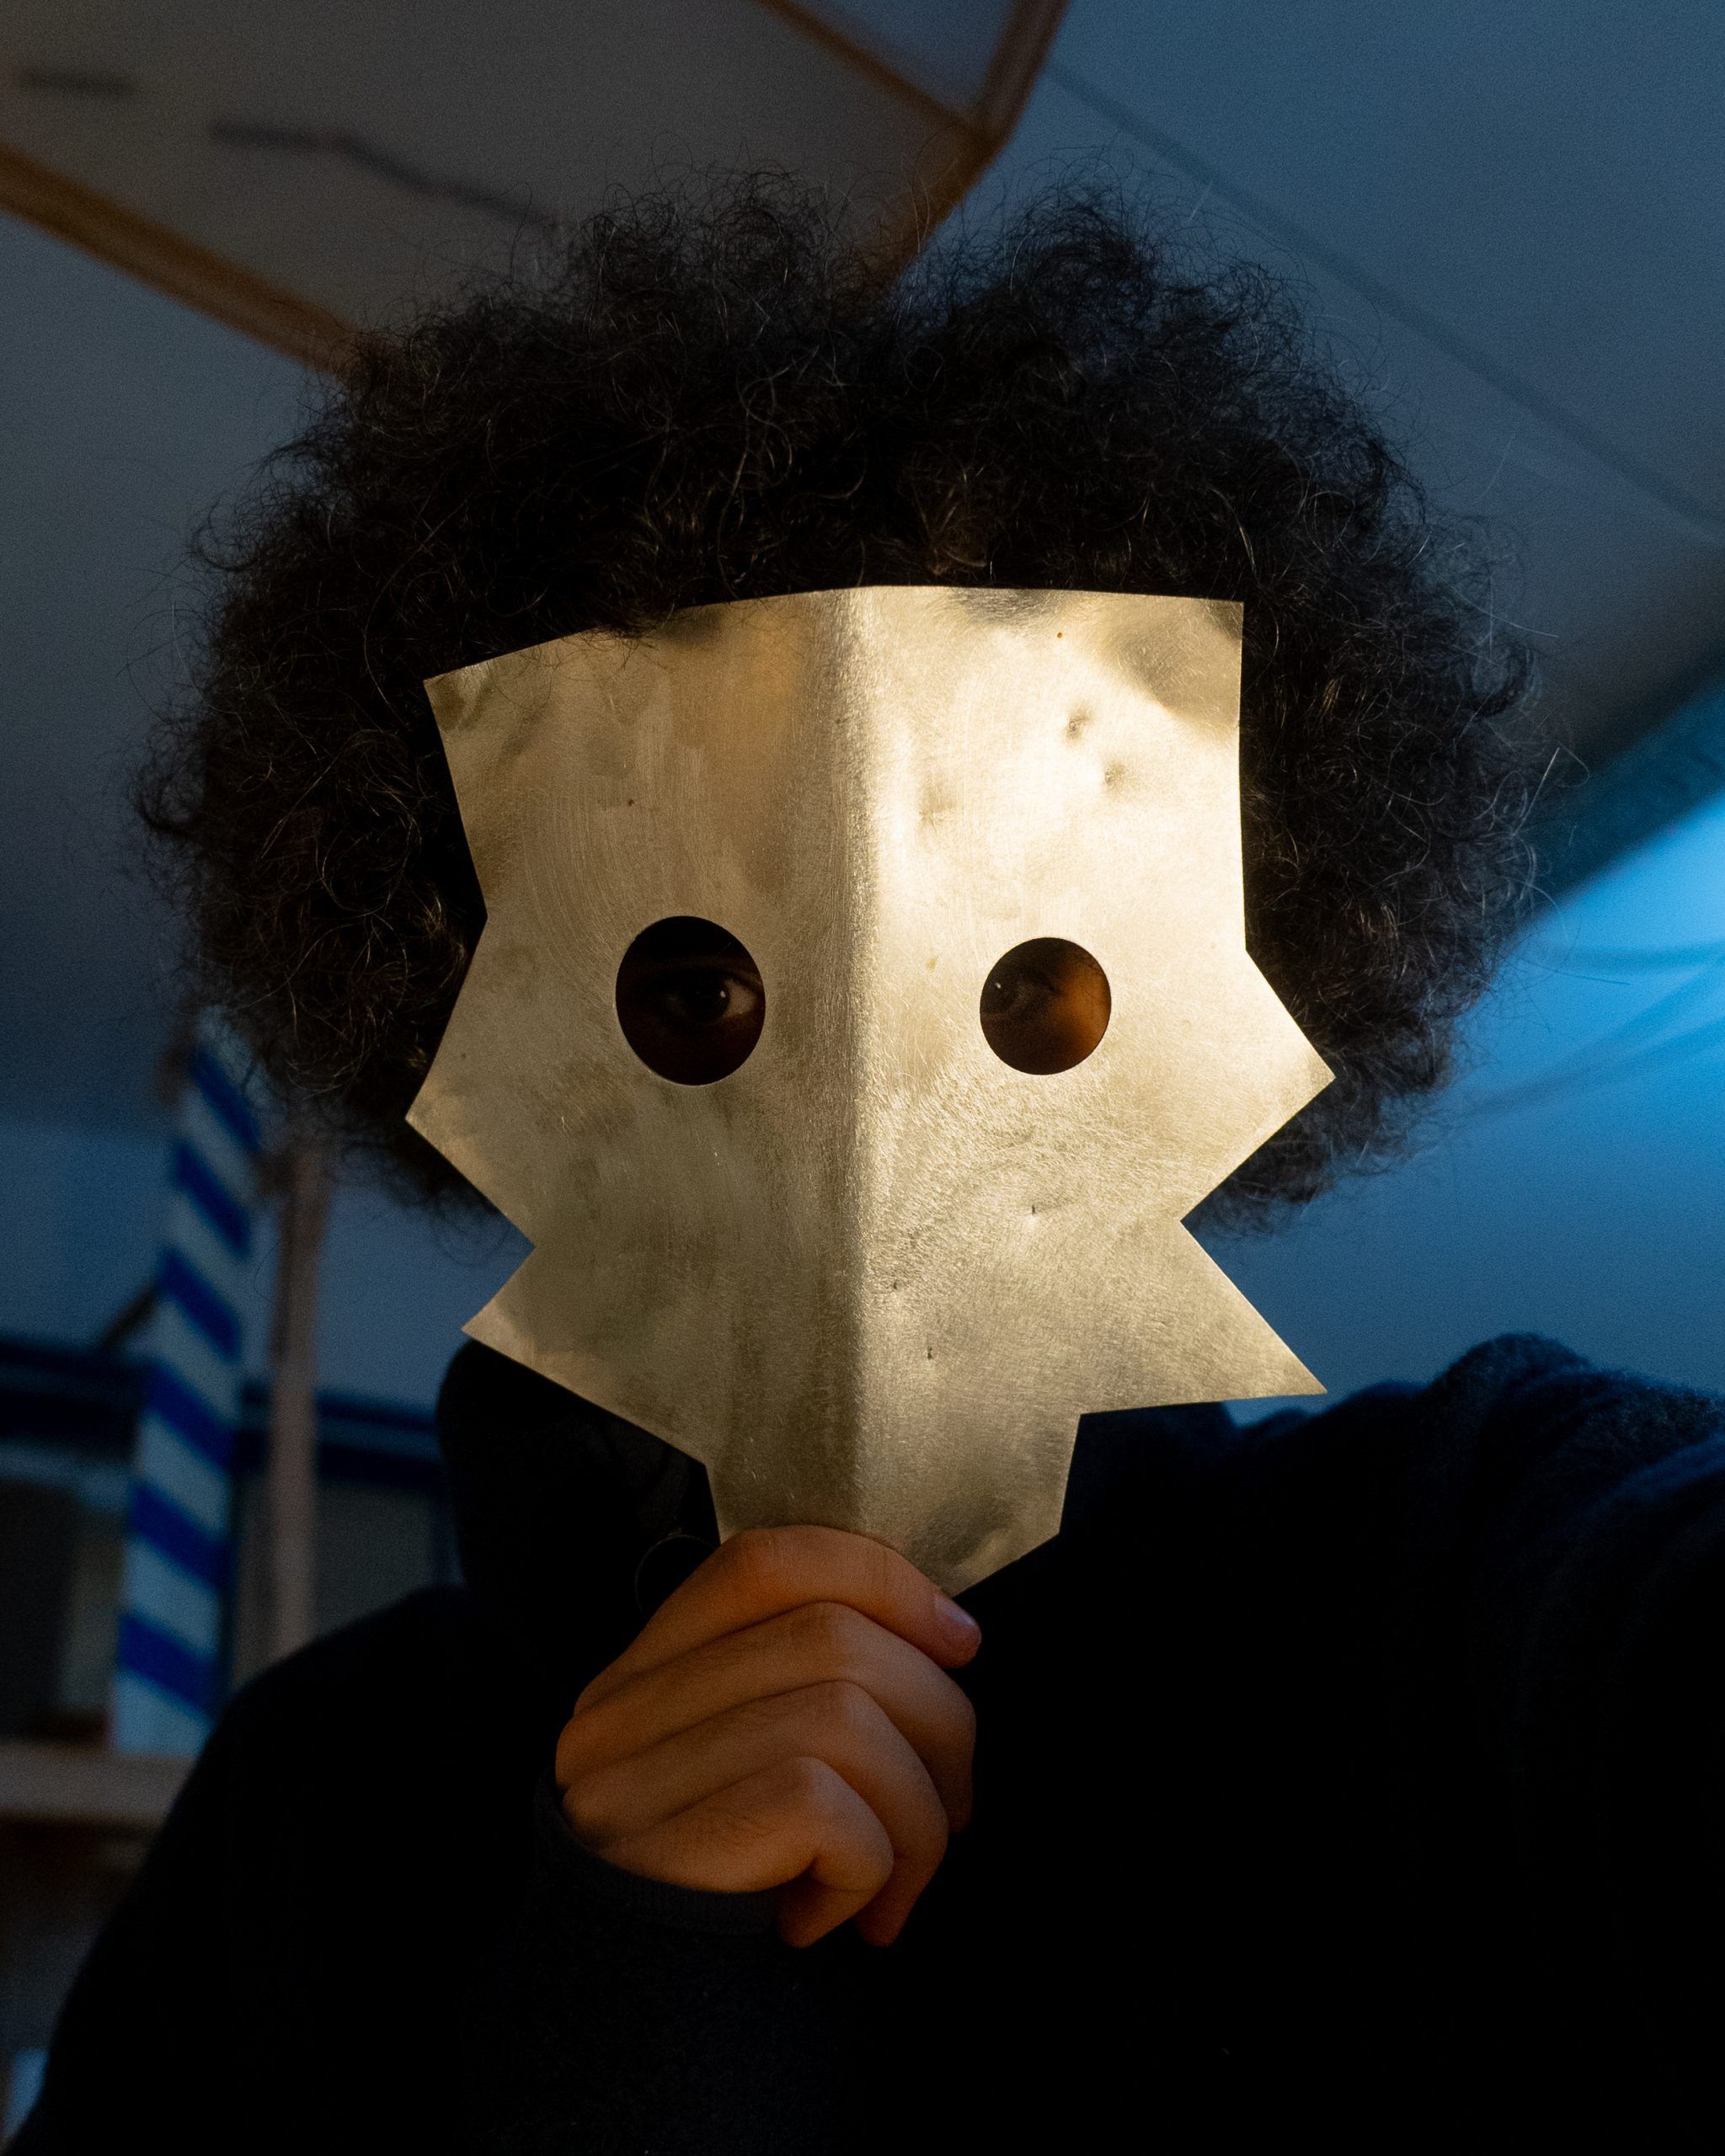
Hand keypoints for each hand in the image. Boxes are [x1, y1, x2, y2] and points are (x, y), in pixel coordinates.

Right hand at [554, 1525, 981, 1947]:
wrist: (632, 2060)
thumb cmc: (728, 1908)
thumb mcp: (752, 1776)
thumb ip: (804, 1692)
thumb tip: (943, 1643)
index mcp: (642, 1677)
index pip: (764, 1561)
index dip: (880, 1580)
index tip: (957, 1643)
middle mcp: (619, 1715)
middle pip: (831, 1635)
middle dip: (936, 1719)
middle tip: (952, 1810)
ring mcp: (633, 1782)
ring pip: (846, 1714)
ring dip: (917, 1812)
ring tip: (900, 1887)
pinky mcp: (667, 1851)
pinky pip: (826, 1806)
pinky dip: (871, 1864)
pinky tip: (840, 1920)